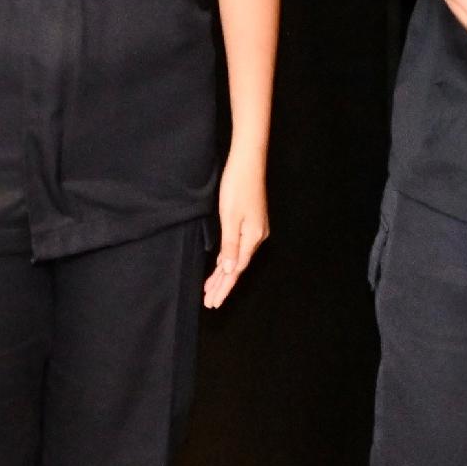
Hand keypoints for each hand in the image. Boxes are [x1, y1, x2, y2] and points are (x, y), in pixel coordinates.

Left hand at [203, 151, 268, 307]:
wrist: (248, 162)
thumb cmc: (237, 187)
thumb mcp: (230, 218)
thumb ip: (230, 245)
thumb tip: (229, 270)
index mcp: (252, 238)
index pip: (235, 270)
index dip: (223, 287)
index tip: (213, 302)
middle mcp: (256, 237)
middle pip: (237, 267)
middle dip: (222, 285)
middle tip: (210, 302)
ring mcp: (255, 230)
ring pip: (237, 258)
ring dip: (223, 274)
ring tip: (211, 290)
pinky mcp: (251, 222)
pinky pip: (238, 248)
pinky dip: (227, 259)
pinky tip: (221, 266)